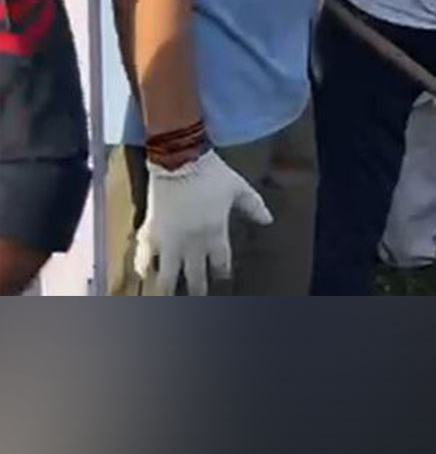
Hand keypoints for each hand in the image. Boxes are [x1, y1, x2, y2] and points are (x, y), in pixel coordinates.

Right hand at [134, 150, 272, 295]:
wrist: (179, 160)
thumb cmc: (212, 174)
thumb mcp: (239, 188)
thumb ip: (254, 206)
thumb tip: (269, 221)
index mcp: (215, 233)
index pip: (221, 263)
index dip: (223, 274)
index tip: (224, 281)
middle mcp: (192, 243)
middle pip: (195, 277)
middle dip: (198, 291)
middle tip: (198, 300)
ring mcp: (168, 241)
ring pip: (167, 276)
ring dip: (168, 289)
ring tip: (168, 300)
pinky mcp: (149, 233)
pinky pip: (142, 257)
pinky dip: (142, 267)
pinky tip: (144, 274)